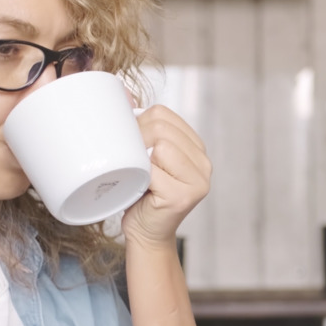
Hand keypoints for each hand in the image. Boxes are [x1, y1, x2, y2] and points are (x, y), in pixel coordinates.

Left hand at [120, 104, 210, 250]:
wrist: (146, 234)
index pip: (163, 114)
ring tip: (138, 175)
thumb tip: (122, 92)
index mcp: (195, 147)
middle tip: (126, 159)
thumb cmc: (142, 195)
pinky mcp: (185, 195)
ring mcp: (198, 180)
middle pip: (161, 128)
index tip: (129, 141)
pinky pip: (154, 171)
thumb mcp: (145, 157)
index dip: (138, 122)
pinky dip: (140, 178)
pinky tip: (142, 189)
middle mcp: (204, 162)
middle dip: (136, 138)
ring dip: (139, 159)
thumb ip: (142, 128)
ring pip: (160, 146)